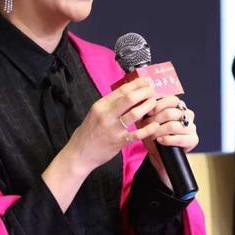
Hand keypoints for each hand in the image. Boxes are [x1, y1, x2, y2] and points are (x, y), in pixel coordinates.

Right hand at [42, 78, 158, 210]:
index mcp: (101, 105)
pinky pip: (137, 134)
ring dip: (148, 107)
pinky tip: (155, 125)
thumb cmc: (90, 132)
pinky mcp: (118, 141)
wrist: (80, 153)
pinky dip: (148, 129)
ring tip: (154, 105)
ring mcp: (113, 128)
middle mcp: (106, 114)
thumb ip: (111, 104)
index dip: (137, 84)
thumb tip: (129, 93)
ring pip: (135, 113)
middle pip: (130, 98)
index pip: (122, 90)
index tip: (147, 81)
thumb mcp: (96, 113)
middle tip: (153, 92)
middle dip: (145, 92)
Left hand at [137, 95, 197, 187]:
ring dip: (159, 131)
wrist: (159, 154)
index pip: (172, 99)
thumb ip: (146, 110)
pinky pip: (179, 138)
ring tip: (151, 135)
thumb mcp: (147, 121)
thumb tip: (140, 101)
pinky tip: (160, 140)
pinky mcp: (193, 139)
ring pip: (173, 125)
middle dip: (155, 120)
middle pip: (171, 113)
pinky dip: (167, 140)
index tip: (148, 112)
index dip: (159, 105)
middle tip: (145, 127)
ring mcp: (192, 127)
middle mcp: (187, 114)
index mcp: (178, 106)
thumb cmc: (153, 134)